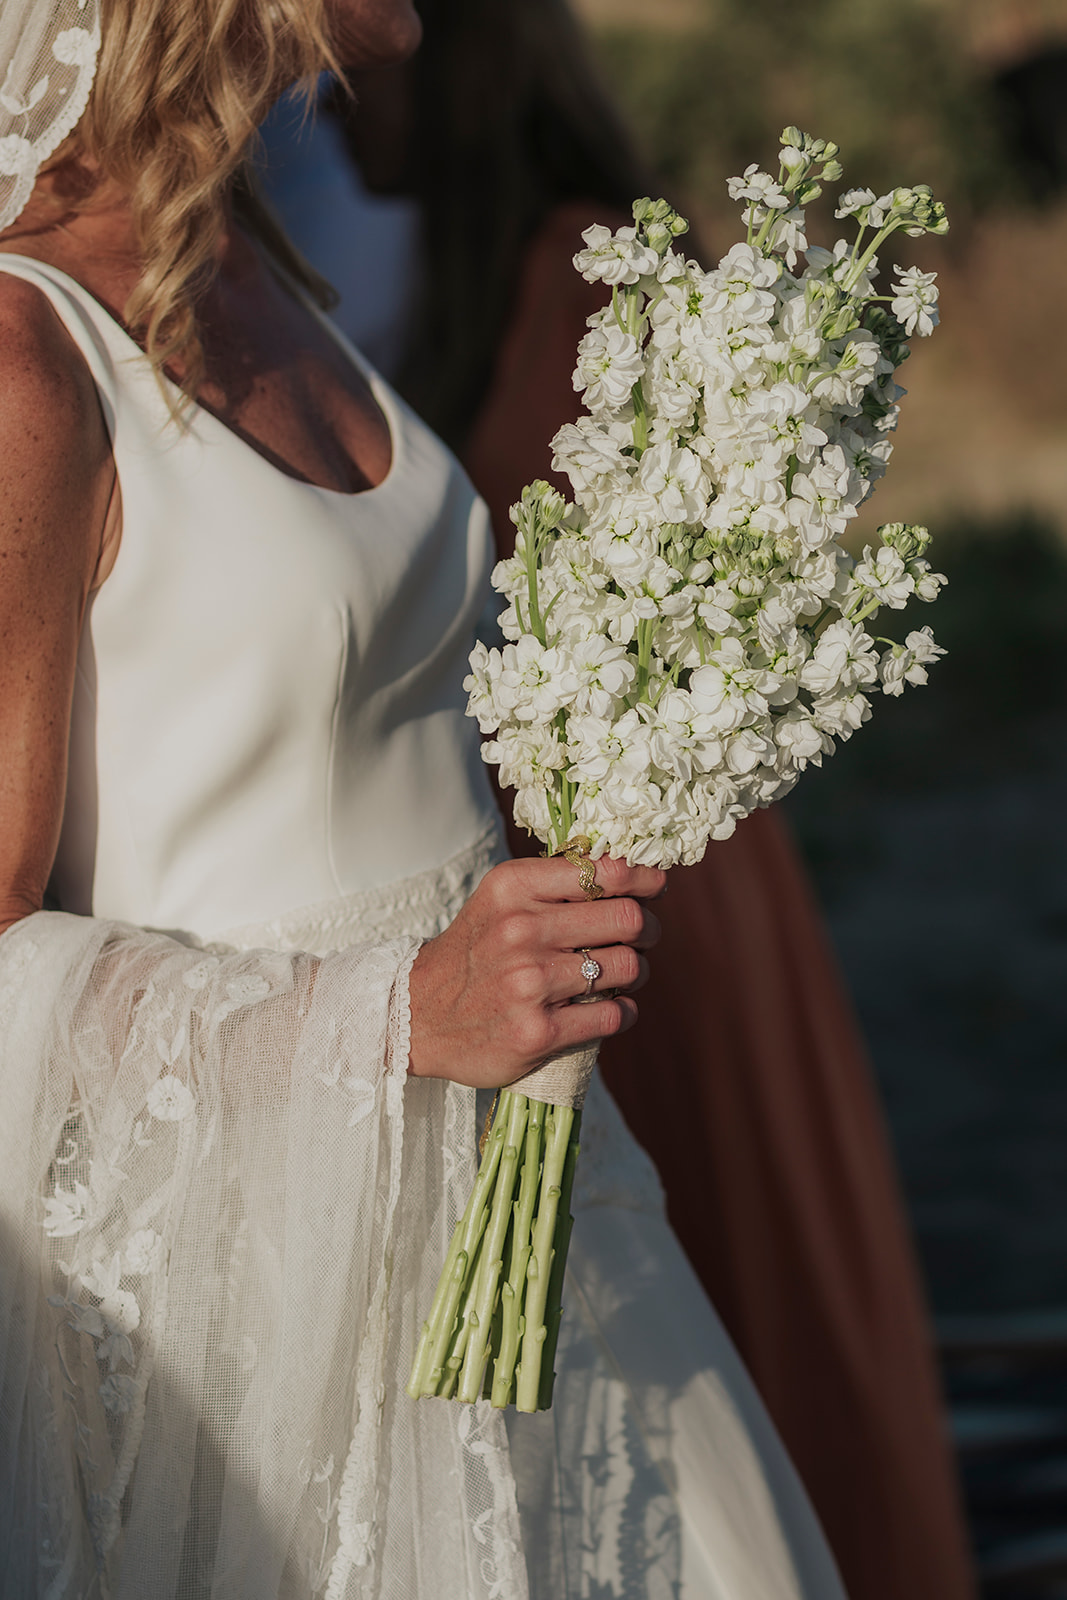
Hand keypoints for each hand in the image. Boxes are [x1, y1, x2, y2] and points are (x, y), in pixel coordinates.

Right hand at [407, 854, 665, 1086]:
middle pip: (629, 919)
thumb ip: (556, 884)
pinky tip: (612, 1008)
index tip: (655, 887)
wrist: (416, 1014)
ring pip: (629, 968)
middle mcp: (522, 930)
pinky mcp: (539, 1031)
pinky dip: (624, 1011)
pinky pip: (615, 1015)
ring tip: (621, 974)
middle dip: (648, 928)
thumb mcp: (501, 900)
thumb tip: (630, 872)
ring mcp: (530, 983)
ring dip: (636, 972)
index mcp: (514, 887)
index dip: (644, 879)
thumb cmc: (475, 951)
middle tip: (644, 935)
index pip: (606, 872)